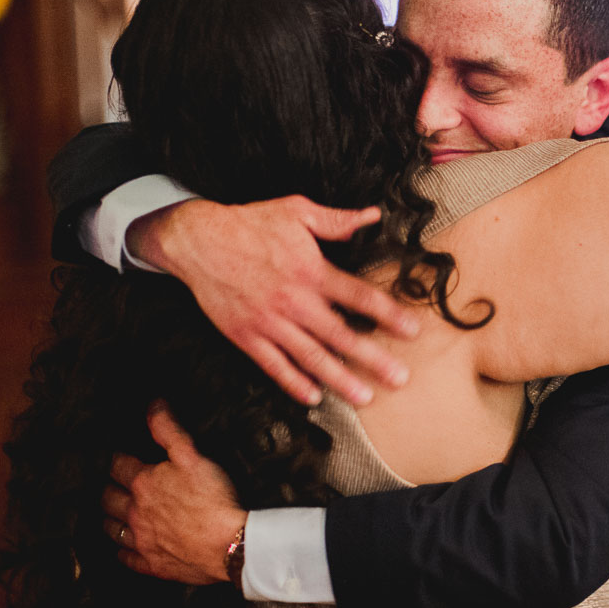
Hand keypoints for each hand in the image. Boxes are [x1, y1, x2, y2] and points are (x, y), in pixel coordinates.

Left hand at [101, 404, 247, 583]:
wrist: (229, 543)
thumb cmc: (214, 500)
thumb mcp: (193, 456)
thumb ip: (169, 430)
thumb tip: (153, 406)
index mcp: (143, 483)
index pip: (117, 465)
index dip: (118, 459)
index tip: (121, 458)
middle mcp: (134, 512)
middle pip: (107, 498)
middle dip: (108, 488)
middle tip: (113, 484)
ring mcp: (140, 539)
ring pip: (111, 528)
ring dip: (110, 518)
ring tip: (114, 512)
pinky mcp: (150, 562)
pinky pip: (125, 558)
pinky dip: (122, 551)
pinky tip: (124, 547)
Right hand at [130, 196, 419, 405]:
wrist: (196, 239)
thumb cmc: (249, 223)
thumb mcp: (296, 211)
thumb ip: (336, 220)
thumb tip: (372, 216)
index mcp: (311, 271)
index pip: (358, 296)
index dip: (388, 314)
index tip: (412, 330)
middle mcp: (293, 301)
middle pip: (341, 335)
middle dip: (373, 358)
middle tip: (400, 378)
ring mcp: (268, 322)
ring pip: (311, 356)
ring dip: (340, 378)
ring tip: (365, 396)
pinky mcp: (245, 335)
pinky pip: (273, 364)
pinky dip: (293, 382)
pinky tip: (313, 396)